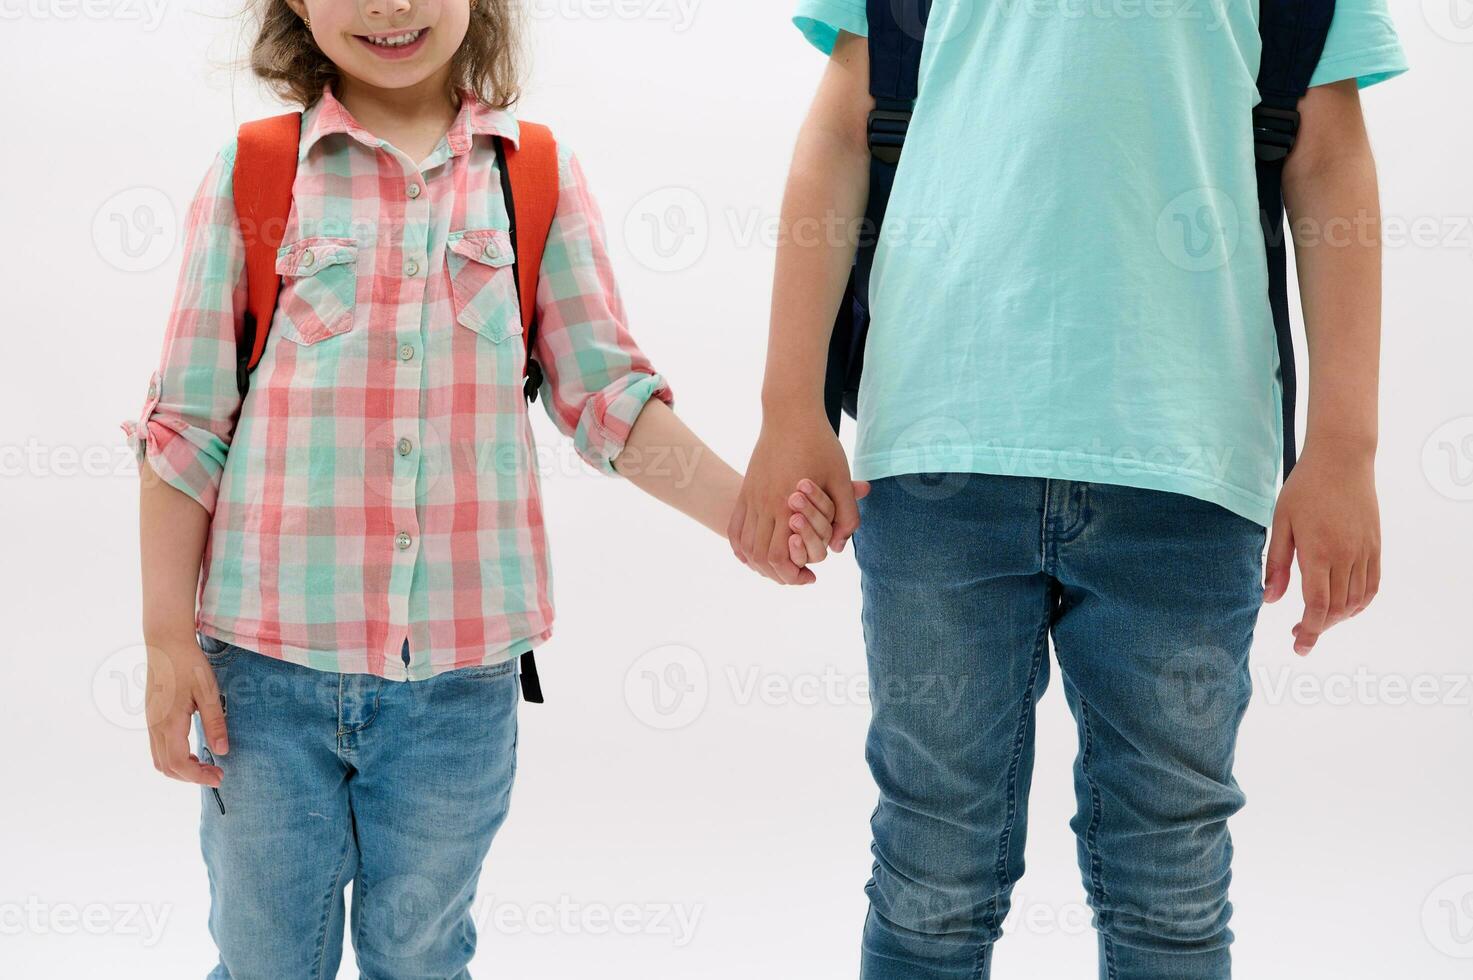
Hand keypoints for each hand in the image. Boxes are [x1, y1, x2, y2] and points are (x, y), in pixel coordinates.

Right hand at [145, 631, 227, 786]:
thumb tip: (222, 751)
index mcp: (169, 723)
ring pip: (159, 760)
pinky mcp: (151, 717)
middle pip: (167, 768)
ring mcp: (150, 723)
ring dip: (181, 769)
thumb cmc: (189, 665)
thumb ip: (215, 723)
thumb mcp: (208, 692)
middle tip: (217, 773)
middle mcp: (155, 727)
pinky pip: (157, 748)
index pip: (179, 764)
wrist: (165, 643)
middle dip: (191, 776)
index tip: (220, 776)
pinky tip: (193, 750)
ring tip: (205, 764)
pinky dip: (174, 758)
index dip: (199, 776)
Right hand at [730, 409, 862, 584]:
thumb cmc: (819, 444)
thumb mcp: (841, 477)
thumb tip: (838, 547)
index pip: (780, 556)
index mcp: (787, 504)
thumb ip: (846, 514)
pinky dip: (740, 548)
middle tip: (797, 576)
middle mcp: (763, 504)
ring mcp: (750, 497)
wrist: (789, 413)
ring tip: (779, 567)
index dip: (792, 574)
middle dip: (777, 574)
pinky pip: (734, 528)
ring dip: (759, 564)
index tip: (809, 575)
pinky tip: (753, 555)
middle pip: (760, 557)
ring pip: (745, 546)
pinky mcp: (745, 490)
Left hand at [1264, 439, 1380, 654]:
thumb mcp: (1281, 522)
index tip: (1299, 647)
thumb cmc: (1304, 489)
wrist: (1342, 460)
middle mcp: (1346, 556)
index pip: (1317, 605)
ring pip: (1357, 601)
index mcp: (1319, 552)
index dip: (1309, 631)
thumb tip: (1269, 599)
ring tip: (1317, 619)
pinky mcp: (1376, 546)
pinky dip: (1360, 603)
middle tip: (1298, 633)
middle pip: (1337, 608)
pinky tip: (1344, 607)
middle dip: (1318, 627)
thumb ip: (1276, 563)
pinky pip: (1372, 585)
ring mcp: (1365, 552)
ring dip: (1338, 617)